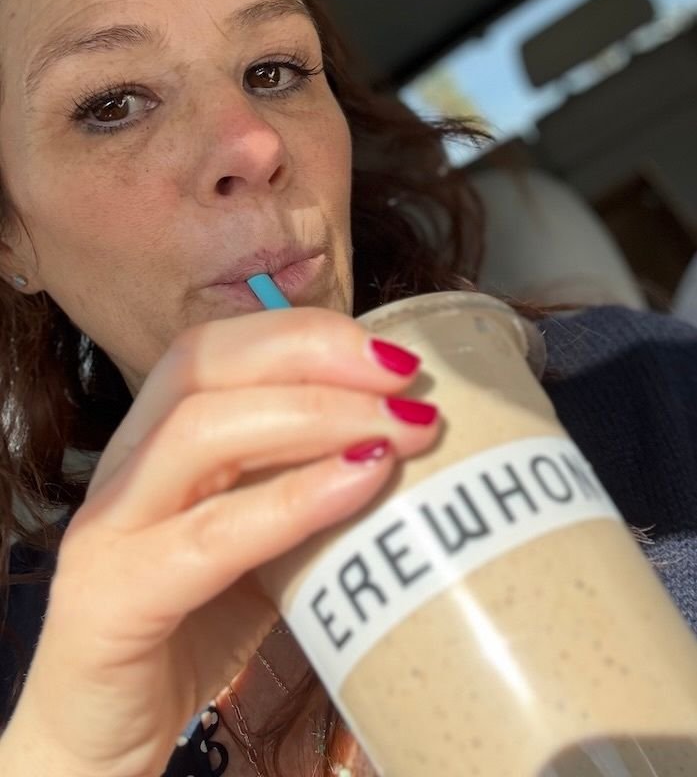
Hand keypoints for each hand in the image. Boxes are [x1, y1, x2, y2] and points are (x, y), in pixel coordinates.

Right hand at [3, 307, 439, 776]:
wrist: (101, 732)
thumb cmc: (194, 621)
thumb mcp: (255, 535)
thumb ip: (301, 482)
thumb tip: (405, 438)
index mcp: (155, 438)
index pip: (220, 347)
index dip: (306, 336)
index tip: (394, 357)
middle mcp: (123, 464)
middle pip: (205, 366)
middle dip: (316, 358)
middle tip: (408, 383)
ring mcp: (110, 527)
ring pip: (203, 433)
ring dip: (317, 417)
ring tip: (401, 431)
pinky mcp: (112, 597)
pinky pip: (210, 536)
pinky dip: (292, 500)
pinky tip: (360, 483)